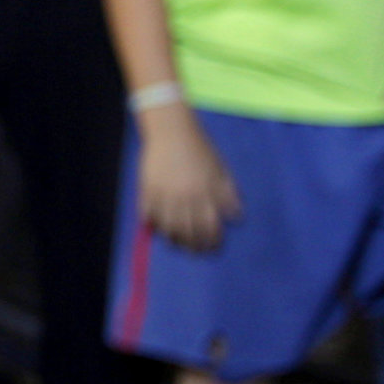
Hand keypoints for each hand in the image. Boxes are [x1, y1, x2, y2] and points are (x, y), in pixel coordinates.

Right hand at [136, 107, 240, 251]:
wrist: (171, 131)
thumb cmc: (199, 149)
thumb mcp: (220, 170)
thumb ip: (227, 193)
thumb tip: (236, 217)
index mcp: (205, 193)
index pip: (210, 226)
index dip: (212, 239)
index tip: (213, 246)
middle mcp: (185, 197)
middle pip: (189, 230)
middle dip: (194, 245)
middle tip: (195, 252)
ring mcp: (164, 195)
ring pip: (168, 227)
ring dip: (174, 239)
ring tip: (177, 245)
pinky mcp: (147, 190)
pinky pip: (148, 214)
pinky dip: (152, 224)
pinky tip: (156, 229)